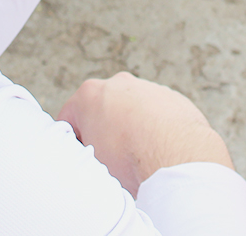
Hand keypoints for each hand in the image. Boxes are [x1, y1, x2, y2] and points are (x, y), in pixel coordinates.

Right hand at [58, 72, 232, 195]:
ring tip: (138, 157)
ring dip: (131, 128)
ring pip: (132, 110)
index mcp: (90, 94)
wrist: (176, 156)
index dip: (74, 142)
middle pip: (102, 110)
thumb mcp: (91, 162)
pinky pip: (157, 114)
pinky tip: (158, 150)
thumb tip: (90, 159)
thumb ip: (84, 152)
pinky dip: (156, 128)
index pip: (69, 118)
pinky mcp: (171, 97)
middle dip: (104, 132)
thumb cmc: (130, 160)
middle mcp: (118, 83)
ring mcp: (147, 87)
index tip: (83, 157)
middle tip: (110, 159)